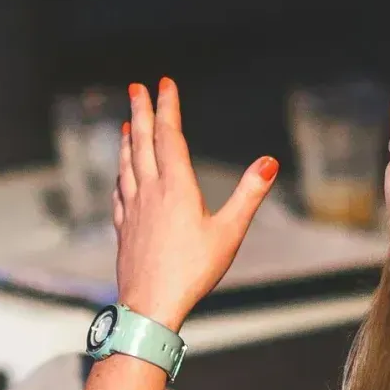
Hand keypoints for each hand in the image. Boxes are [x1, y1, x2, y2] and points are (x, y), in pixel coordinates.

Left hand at [112, 78, 278, 332]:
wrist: (150, 306)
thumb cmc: (192, 272)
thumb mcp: (229, 233)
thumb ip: (249, 195)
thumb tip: (269, 162)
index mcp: (176, 188)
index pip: (169, 136)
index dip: (167, 107)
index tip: (165, 83)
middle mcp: (149, 192)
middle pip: (142, 142)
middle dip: (140, 111)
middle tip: (136, 87)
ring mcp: (132, 209)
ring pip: (126, 164)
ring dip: (127, 139)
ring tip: (126, 123)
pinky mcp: (124, 228)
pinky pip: (119, 190)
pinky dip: (120, 173)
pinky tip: (121, 174)